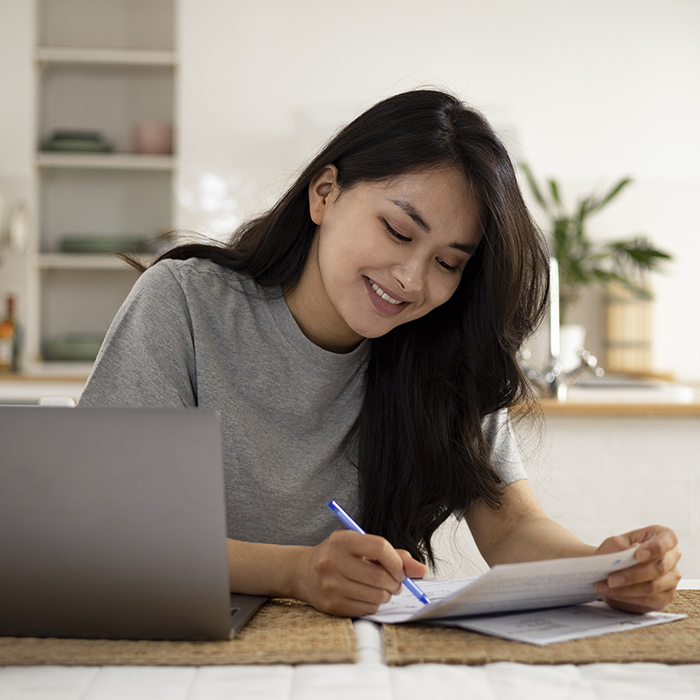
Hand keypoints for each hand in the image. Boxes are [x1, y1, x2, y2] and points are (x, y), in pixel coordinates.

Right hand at [294, 530, 426, 616]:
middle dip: (395, 582)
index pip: (380, 548)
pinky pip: (368, 609)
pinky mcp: (332, 605)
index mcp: (342, 540)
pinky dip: (374, 604)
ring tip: (380, 588)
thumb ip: (393, 555)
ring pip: (377, 596)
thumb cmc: (339, 556)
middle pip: (380, 576)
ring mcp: (331, 585)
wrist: (304, 572)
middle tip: (394, 581)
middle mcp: (333, 561)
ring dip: (386, 594)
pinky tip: (367, 595)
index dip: (397, 562)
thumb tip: (421, 570)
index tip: (401, 569)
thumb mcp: (361, 546)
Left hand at [593, 525, 680, 612]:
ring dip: (626, 589)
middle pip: (659, 567)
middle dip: (632, 575)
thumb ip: (623, 547)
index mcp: (662, 536)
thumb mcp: (614, 544)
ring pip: (653, 586)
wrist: (609, 570)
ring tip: (603, 587)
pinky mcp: (666, 596)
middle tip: (610, 579)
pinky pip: (650, 599)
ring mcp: (671, 578)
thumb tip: (636, 550)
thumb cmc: (614, 552)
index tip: (638, 556)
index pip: (668, 539)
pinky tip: (612, 594)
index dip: (655, 547)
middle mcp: (672, 557)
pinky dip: (628, 597)